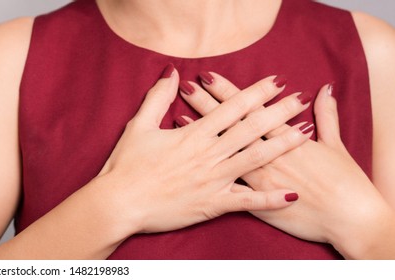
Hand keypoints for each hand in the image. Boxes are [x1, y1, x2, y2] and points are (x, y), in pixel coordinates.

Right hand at [96, 64, 309, 234]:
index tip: (275, 83)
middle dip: (278, 112)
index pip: (231, 108)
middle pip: (250, 129)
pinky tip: (290, 194)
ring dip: (282, 145)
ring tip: (305, 132)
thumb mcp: (139, 126)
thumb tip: (171, 73)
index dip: (256, 94)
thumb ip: (157, 98)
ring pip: (255, 159)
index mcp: (192, 135)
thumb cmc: (126, 166)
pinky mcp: (212, 204)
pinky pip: (246, 201)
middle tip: (300, 100)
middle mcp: (208, 155)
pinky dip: (269, 199)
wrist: (119, 203)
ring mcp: (213, 180)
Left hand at [180, 72, 394, 257]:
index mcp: (286, 139)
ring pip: (224, 150)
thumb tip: (322, 90)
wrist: (348, 217)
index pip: (249, 110)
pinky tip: (191, 156)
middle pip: (231, 125)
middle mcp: (267, 156)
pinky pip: (225, 181)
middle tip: (187, 86)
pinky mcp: (255, 202)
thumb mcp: (335, 145)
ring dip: (203, 132)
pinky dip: (207, 168)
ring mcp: (259, 178)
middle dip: (209, 104)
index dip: (228, 92)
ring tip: (181, 112)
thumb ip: (327, 116)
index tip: (208, 76)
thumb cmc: (344, 182)